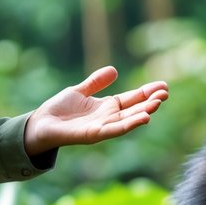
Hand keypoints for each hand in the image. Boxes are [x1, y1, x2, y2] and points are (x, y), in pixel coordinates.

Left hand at [23, 66, 168, 155]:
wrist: (40, 124)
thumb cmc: (59, 110)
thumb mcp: (80, 91)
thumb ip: (96, 82)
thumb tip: (114, 70)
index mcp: (107, 107)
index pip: (132, 99)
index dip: (147, 92)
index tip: (163, 85)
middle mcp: (108, 118)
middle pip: (135, 109)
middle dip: (150, 102)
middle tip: (166, 93)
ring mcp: (102, 127)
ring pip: (128, 120)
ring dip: (144, 112)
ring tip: (158, 103)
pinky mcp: (93, 134)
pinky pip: (115, 130)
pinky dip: (129, 124)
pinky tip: (143, 118)